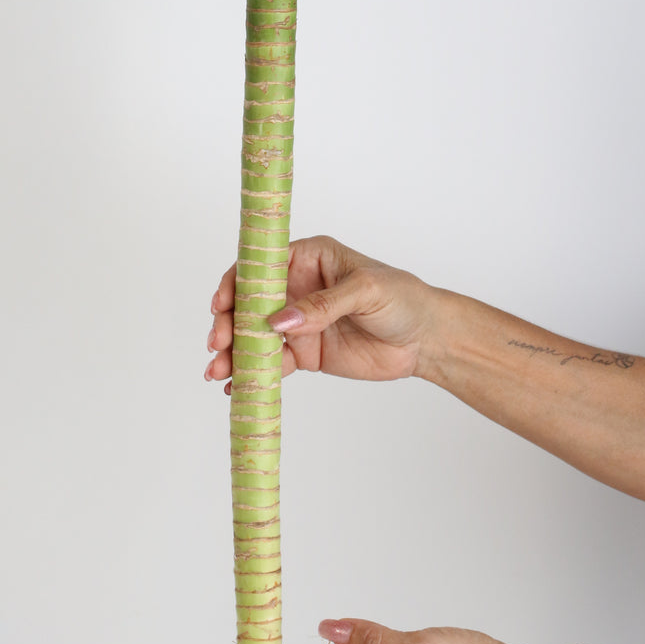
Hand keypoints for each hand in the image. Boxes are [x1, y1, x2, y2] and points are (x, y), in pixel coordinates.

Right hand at [204, 236, 437, 393]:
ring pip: (254, 335)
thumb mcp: (366, 291)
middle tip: (219, 345)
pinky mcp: (305, 352)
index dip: (235, 282)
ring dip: (233, 352)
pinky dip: (252, 373)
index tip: (222, 304)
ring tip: (219, 372)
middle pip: (249, 302)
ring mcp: (298, 321)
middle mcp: (296, 287)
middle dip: (228, 323)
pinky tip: (237, 386)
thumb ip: (323, 305)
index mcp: (308, 258)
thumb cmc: (402, 299)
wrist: (425, 339)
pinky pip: (271, 363)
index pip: (261, 265)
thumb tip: (280, 321)